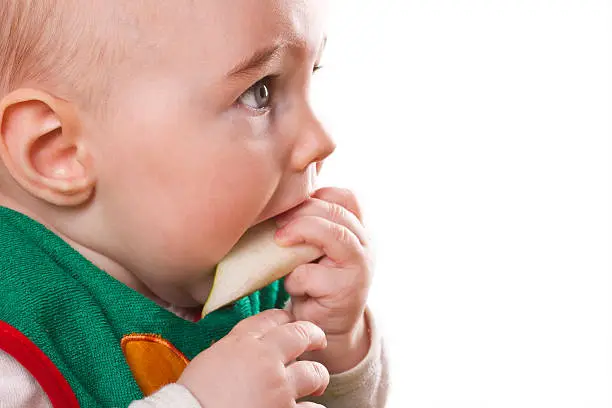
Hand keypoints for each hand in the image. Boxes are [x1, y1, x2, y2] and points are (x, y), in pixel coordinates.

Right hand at [178, 309, 328, 407]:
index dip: (284, 317)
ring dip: (317, 377)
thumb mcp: (208, 361)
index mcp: (241, 343)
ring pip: (314, 373)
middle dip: (314, 336)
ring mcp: (278, 387)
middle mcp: (265, 360)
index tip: (290, 320)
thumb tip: (243, 350)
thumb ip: (232, 350)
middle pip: (301, 335)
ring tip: (317, 381)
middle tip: (318, 340)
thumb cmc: (192, 396)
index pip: (270, 319)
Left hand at [275, 187, 373, 372]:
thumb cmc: (316, 282)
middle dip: (301, 212)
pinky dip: (294, 279)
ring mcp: (359, 268)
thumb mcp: (316, 249)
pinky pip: (309, 274)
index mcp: (358, 230)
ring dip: (300, 232)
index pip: (347, 198)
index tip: (293, 205)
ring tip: (279, 242)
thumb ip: (312, 226)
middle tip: (276, 223)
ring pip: (331, 234)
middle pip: (335, 211)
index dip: (319, 195)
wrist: (327, 327)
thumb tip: (280, 202)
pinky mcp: (344, 292)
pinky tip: (296, 289)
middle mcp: (365, 245)